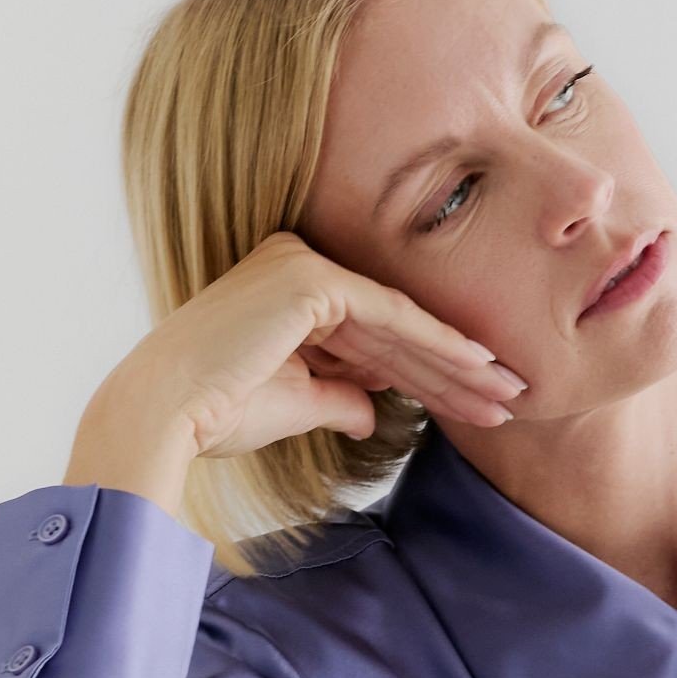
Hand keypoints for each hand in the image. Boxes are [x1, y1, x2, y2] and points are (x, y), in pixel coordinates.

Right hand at [92, 230, 526, 459]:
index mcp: (287, 287)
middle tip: (513, 396)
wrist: (163, 415)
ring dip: (459, 365)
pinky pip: (390, 319)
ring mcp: (304, 264)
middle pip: (396, 328)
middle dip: (456, 369)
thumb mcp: (292, 403)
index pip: (376, 335)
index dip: (431, 372)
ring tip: (509, 395)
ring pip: (401, 325)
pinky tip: (479, 369)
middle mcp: (297, 262)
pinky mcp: (312, 281)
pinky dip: (437, 346)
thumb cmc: (213, 413)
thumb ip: (337, 398)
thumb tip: (370, 414)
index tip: (478, 402)